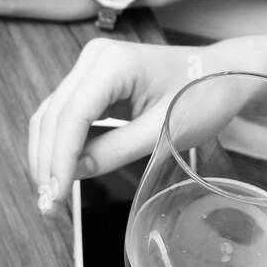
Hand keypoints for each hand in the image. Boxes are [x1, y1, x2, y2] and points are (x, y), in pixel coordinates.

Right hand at [29, 40, 216, 210]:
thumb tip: (75, 173)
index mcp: (113, 63)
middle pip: (52, 117)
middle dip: (46, 163)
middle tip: (47, 206)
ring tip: (49, 197)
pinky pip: (64, 117)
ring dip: (46, 157)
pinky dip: (59, 147)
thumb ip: (116, 151)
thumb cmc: (202, 95)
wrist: (221, 73)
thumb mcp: (164, 130)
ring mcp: (89, 68)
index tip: (54, 197)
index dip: (58, 160)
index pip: (71, 117)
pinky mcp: (91, 82)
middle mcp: (92, 59)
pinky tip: (60, 175)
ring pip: (50, 118)